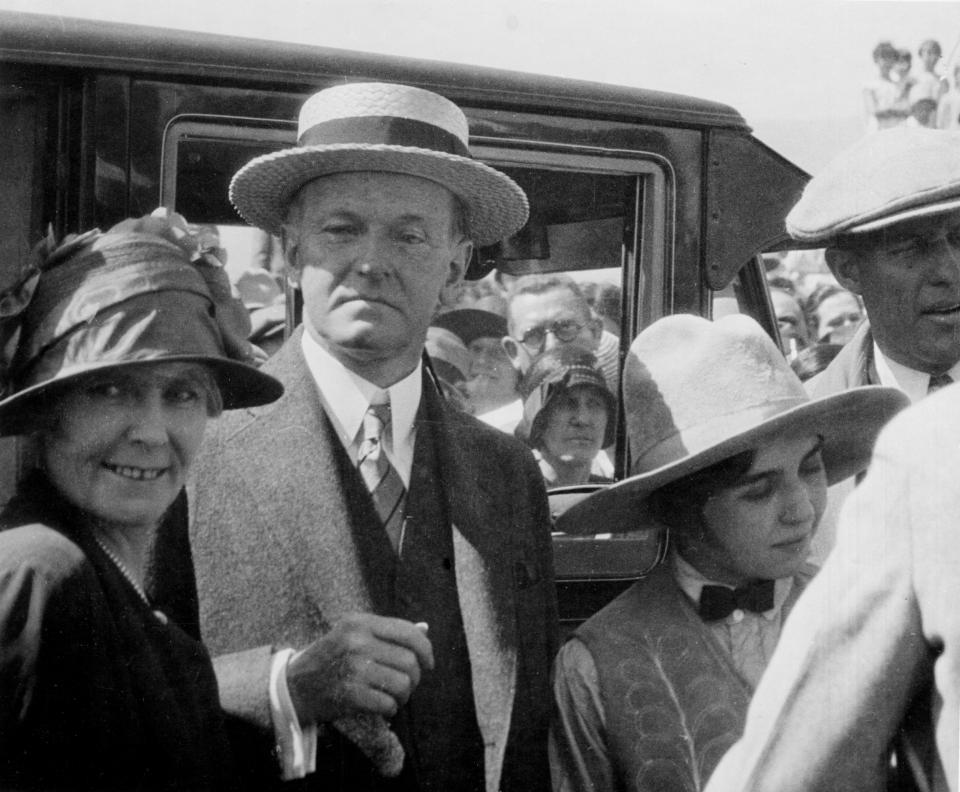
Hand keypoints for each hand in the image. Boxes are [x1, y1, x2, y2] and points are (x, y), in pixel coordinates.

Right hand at [287, 613, 432, 725]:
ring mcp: (353, 667)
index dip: (426, 649)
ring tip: (394, 697)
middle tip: (406, 685)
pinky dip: (390, 709)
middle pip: (410, 661)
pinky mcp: (349, 693)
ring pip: (403, 684)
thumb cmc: (331, 659)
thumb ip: (388, 632)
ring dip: (404, 696)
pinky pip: (388, 703)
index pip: (408, 632)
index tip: (428, 663)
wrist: (294, 686)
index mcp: (361, 622)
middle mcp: (357, 641)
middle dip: (415, 678)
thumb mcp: (354, 634)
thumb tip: (425, 628)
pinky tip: (382, 707)